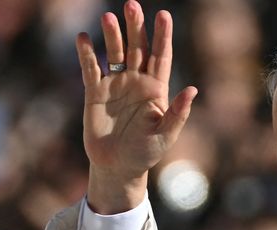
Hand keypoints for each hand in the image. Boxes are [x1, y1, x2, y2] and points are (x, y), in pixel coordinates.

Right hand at [75, 0, 196, 212]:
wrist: (118, 167)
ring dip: (112, 35)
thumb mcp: (165, 136)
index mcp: (156, 89)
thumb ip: (178, 113)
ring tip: (108, 17)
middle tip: (132, 5)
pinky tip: (84, 38)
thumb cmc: (145, 153)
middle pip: (137, 48)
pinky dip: (87, 54)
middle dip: (136, 27)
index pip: (160, 56)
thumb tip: (192, 90)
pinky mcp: (95, 93)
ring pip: (115, 53)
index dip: (162, 36)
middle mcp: (136, 82)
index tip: (164, 15)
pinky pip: (91, 69)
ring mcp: (115, 85)